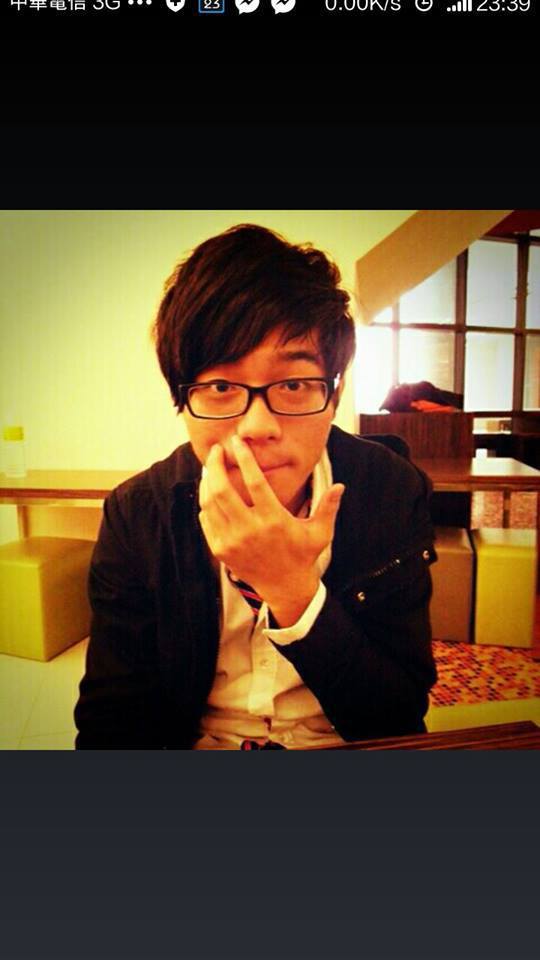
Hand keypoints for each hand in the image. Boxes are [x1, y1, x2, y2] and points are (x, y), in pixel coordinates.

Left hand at [198, 436, 344, 626]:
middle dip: (215, 465)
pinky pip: (206, 520)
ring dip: (207, 481)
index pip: (254, 482)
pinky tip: (210, 492)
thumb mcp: (321, 532)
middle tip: (215, 450)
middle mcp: (249, 530)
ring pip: (209, 504)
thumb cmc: (303, 555)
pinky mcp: (220, 550)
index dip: (244, 458)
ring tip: (210, 467)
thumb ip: (328, 507)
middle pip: (222, 490)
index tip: (237, 442)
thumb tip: (341, 486)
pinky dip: (205, 503)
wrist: (285, 587)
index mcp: (274, 520)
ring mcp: (232, 541)